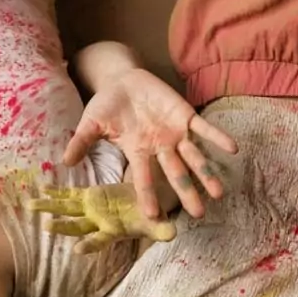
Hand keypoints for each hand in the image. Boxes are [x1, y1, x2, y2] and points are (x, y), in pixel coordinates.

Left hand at [30, 184, 177, 253]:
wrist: (146, 203)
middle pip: (77, 225)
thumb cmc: (153, 216)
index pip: (101, 240)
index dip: (90, 245)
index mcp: (114, 231)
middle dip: (61, 226)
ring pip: (68, 209)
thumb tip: (171, 234)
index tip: (78, 250)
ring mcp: (92, 210)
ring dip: (49, 208)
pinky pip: (70, 195)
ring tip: (30, 206)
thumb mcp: (160, 222)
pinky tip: (40, 190)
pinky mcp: (90, 196)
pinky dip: (56, 192)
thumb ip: (162, 229)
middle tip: (45, 227)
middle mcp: (98, 222)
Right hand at [62, 67, 237, 219]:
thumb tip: (64, 162)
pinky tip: (233, 149)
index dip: (148, 196)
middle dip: (187, 193)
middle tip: (199, 214)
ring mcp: (174, 133)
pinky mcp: (185, 116)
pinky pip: (205, 129)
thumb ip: (81, 142)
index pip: (143, 178)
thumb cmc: (106, 105)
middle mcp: (159, 148)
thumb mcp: (91, 123)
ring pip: (194, 157)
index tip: (154, 216)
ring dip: (207, 173)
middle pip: (175, 174)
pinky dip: (218, 138)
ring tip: (220, 192)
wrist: (122, 80)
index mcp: (138, 152)